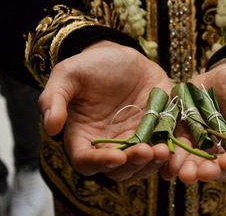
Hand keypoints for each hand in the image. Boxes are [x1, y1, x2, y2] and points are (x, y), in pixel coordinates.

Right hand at [38, 41, 171, 180]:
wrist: (120, 56)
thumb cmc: (90, 66)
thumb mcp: (68, 75)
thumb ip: (54, 99)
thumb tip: (50, 127)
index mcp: (84, 135)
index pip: (86, 160)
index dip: (99, 162)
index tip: (116, 156)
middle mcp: (109, 143)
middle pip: (118, 169)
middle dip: (132, 164)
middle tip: (145, 151)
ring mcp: (134, 138)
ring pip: (142, 164)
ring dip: (153, 162)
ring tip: (163, 150)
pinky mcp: (156, 130)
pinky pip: (163, 147)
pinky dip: (170, 152)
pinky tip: (175, 147)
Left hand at [162, 62, 225, 183]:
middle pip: (218, 169)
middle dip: (207, 172)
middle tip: (196, 174)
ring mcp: (208, 145)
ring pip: (196, 161)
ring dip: (187, 168)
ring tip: (178, 170)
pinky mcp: (188, 132)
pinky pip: (179, 144)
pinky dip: (171, 152)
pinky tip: (164, 155)